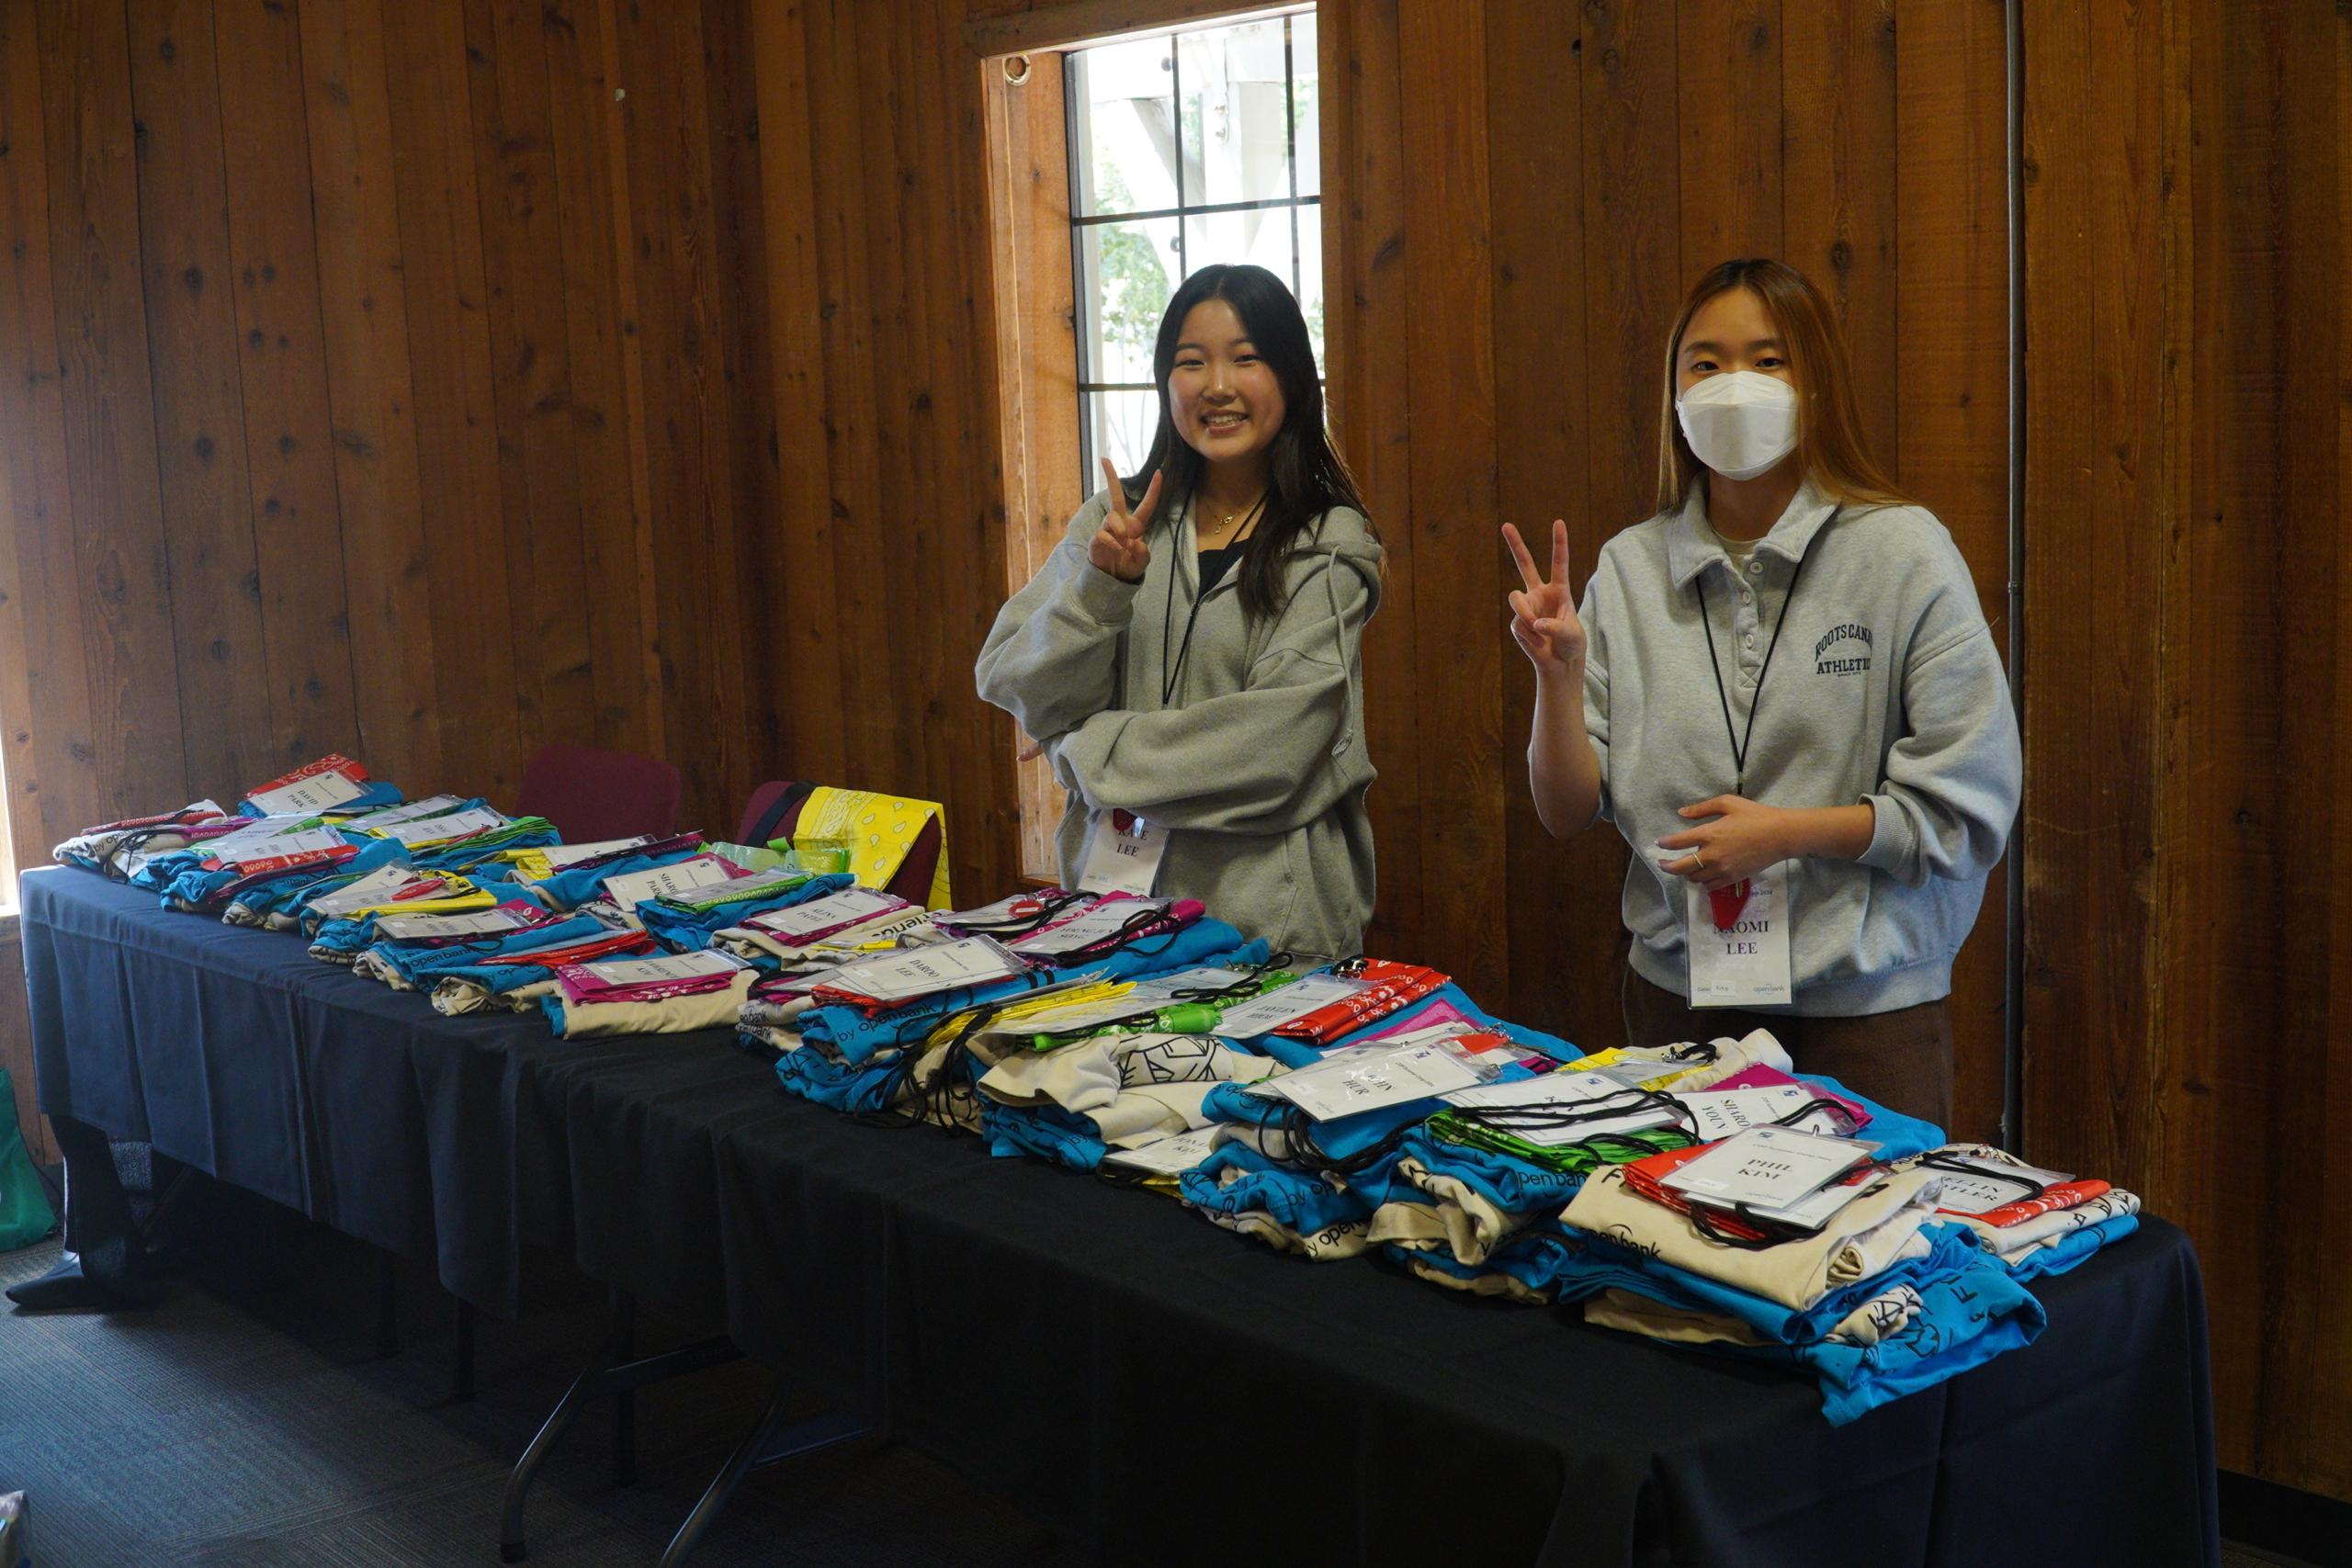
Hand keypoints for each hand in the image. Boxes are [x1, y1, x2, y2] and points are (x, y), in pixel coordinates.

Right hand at [1088, 457, 1159, 582]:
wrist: (1113, 578)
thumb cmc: (1129, 565)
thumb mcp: (1142, 562)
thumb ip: (1142, 553)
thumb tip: (1132, 541)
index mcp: (1137, 524)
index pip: (1147, 504)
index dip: (1154, 489)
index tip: (1159, 472)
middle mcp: (1122, 522)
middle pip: (1116, 495)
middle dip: (1111, 477)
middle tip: (1105, 459)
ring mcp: (1108, 528)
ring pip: (1111, 515)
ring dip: (1119, 527)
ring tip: (1123, 541)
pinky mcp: (1097, 537)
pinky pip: (1102, 532)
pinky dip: (1110, 540)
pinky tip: (1116, 548)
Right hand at [1503, 519, 1585, 679]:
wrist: (1559, 662)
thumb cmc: (1571, 643)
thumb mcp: (1571, 635)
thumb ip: (1555, 627)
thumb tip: (1535, 622)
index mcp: (1559, 590)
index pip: (1559, 563)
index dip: (1559, 543)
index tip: (1558, 522)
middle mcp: (1540, 593)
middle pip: (1525, 564)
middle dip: (1516, 544)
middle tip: (1506, 525)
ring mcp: (1527, 606)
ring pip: (1516, 600)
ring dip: (1525, 614)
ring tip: (1538, 631)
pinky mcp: (1517, 622)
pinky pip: (1518, 624)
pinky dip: (1529, 636)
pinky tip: (1537, 642)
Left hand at [1655, 795, 1790, 889]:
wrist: (1781, 835)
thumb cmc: (1755, 815)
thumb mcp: (1728, 803)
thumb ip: (1702, 809)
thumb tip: (1681, 813)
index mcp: (1710, 834)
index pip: (1678, 842)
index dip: (1665, 843)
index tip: (1659, 843)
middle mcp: (1713, 854)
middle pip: (1680, 867)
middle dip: (1666, 866)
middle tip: (1661, 863)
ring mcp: (1723, 869)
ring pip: (1694, 879)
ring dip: (1686, 874)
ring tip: (1684, 867)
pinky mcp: (1733, 878)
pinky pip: (1710, 886)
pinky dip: (1702, 882)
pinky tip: (1702, 876)